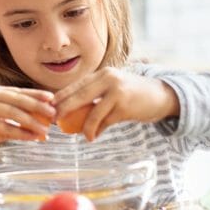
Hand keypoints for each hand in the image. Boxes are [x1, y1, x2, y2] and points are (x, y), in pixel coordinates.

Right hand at [0, 86, 54, 150]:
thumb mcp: (0, 118)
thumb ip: (18, 121)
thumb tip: (43, 130)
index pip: (20, 91)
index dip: (37, 94)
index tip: (53, 99)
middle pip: (18, 99)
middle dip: (38, 106)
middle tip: (53, 114)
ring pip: (13, 113)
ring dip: (31, 121)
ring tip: (45, 129)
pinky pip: (4, 126)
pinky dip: (20, 132)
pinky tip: (31, 137)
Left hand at [53, 67, 179, 140]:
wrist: (160, 96)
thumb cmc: (132, 94)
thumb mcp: (113, 88)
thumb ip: (95, 96)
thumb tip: (71, 112)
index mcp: (102, 73)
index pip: (76, 85)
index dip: (61, 95)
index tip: (49, 105)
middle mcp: (108, 79)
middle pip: (79, 96)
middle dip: (64, 108)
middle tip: (54, 119)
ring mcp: (117, 92)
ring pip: (92, 112)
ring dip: (84, 127)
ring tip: (82, 135)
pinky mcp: (125, 107)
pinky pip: (105, 122)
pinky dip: (97, 130)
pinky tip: (94, 136)